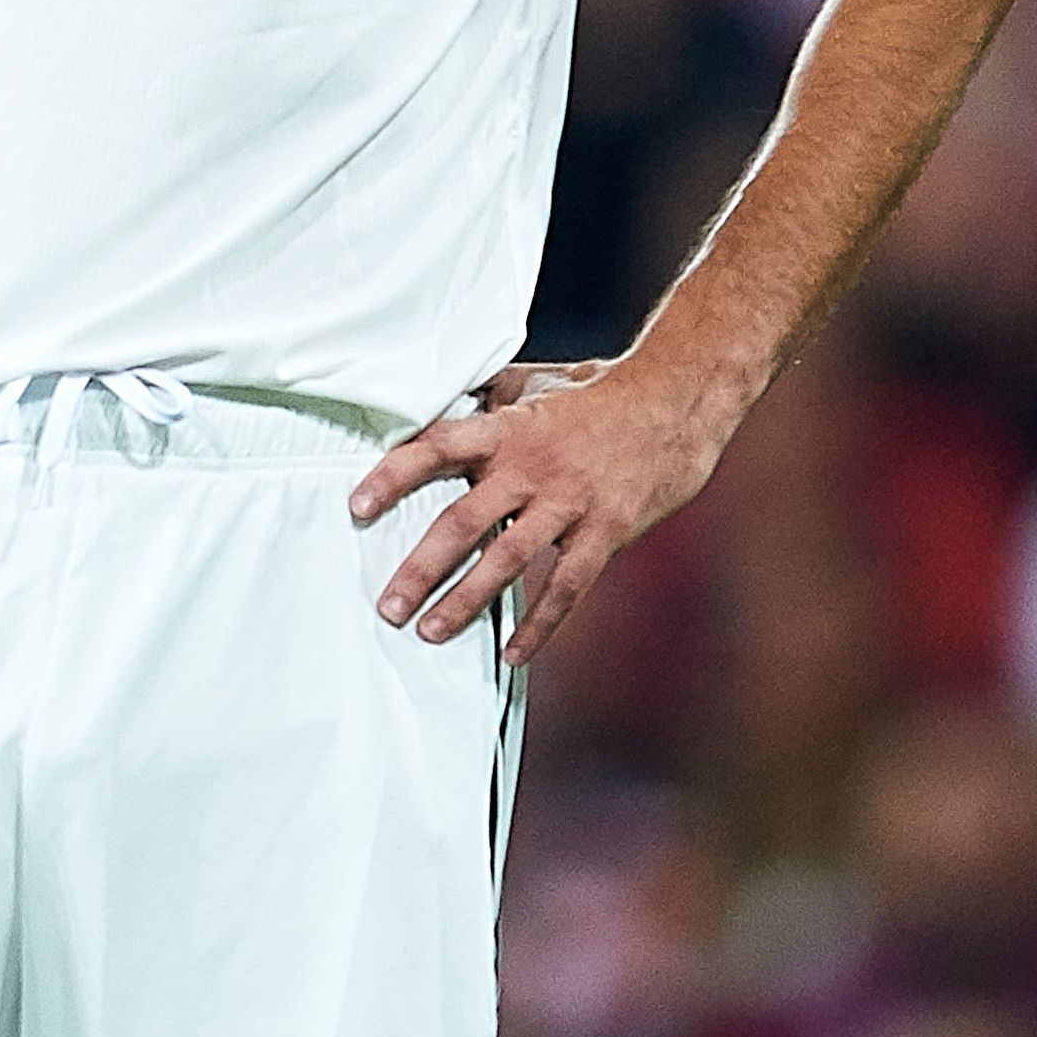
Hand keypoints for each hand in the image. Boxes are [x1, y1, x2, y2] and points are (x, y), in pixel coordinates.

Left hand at [354, 352, 737, 663]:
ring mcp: (571, 501)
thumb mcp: (540, 383)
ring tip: (430, 632)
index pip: (438, 447)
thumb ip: (491, 398)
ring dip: (466, 601)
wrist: (679, 400)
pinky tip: (512, 654)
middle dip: (420, 567)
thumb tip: (447, 400)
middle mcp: (533, 466)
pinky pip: (567, 586)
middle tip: (388, 606)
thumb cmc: (602, 391)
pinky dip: (539, 624)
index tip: (357, 506)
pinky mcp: (606, 530)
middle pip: (463, 520)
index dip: (394, 475)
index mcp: (509, 428)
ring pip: (508, 560)